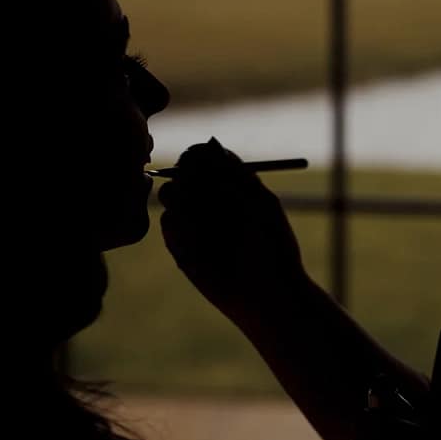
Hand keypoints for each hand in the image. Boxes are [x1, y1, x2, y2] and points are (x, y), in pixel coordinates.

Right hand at [159, 138, 307, 323]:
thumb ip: (234, 177)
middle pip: (180, 170)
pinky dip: (181, 226)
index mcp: (231, 182)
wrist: (268, 293)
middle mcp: (208, 198)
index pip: (202, 155)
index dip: (197, 155)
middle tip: (197, 187)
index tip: (200, 160)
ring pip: (169, 194)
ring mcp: (192, 221)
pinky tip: (203, 244)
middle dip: (186, 175)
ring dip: (183, 199)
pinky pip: (168, 223)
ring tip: (209, 221)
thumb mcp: (260, 205)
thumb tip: (209, 146)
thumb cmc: (272, 246)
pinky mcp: (180, 245)